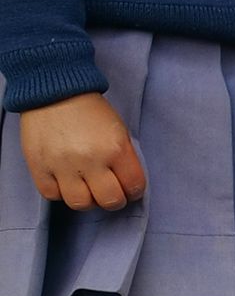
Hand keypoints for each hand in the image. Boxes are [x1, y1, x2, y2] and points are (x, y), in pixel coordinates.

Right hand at [17, 92, 146, 210]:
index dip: (134, 191)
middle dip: (114, 200)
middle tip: (110, 192)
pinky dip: (60, 192)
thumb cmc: (90, 111)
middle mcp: (90, 160)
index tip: (130, 189)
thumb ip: (125, 158)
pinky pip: (52, 195)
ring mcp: (62, 165)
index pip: (133, 185)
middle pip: (109, 200)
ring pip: (80, 203)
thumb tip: (128, 184)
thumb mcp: (119, 130)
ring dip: (87, 199)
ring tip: (87, 188)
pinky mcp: (39, 166)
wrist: (55, 92)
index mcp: (115, 148)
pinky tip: (65, 181)